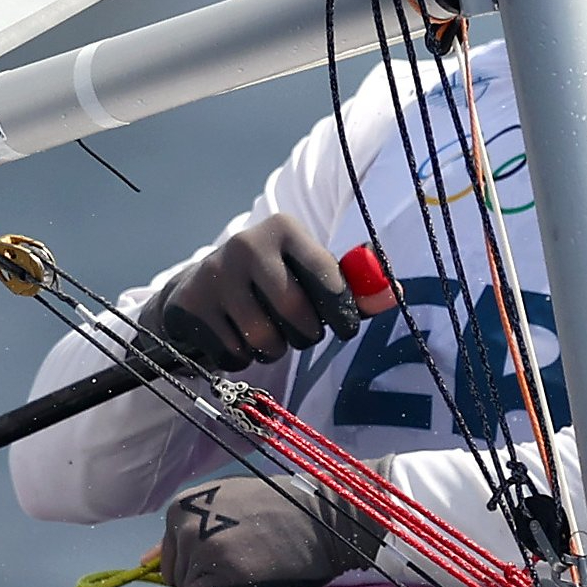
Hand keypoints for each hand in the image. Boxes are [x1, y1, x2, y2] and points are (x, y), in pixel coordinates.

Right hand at [140, 214, 359, 371]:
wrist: (203, 284)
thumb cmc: (274, 279)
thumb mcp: (310, 273)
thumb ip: (354, 287)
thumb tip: (395, 294)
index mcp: (284, 229)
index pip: (326, 275)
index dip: (343, 311)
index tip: (346, 329)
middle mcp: (247, 245)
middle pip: (295, 313)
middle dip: (306, 335)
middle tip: (302, 332)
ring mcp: (215, 275)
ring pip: (265, 339)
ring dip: (275, 350)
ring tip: (269, 335)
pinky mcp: (191, 306)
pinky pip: (234, 354)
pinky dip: (243, 358)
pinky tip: (237, 337)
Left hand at [158, 473, 384, 586]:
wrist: (327, 519)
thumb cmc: (284, 515)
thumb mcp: (227, 510)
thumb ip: (187, 535)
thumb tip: (144, 562)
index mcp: (182, 506)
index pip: (172, 558)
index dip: (203, 567)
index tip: (236, 556)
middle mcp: (183, 525)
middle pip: (177, 579)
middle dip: (207, 582)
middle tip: (251, 564)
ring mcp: (199, 552)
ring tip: (257, 572)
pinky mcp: (217, 578)